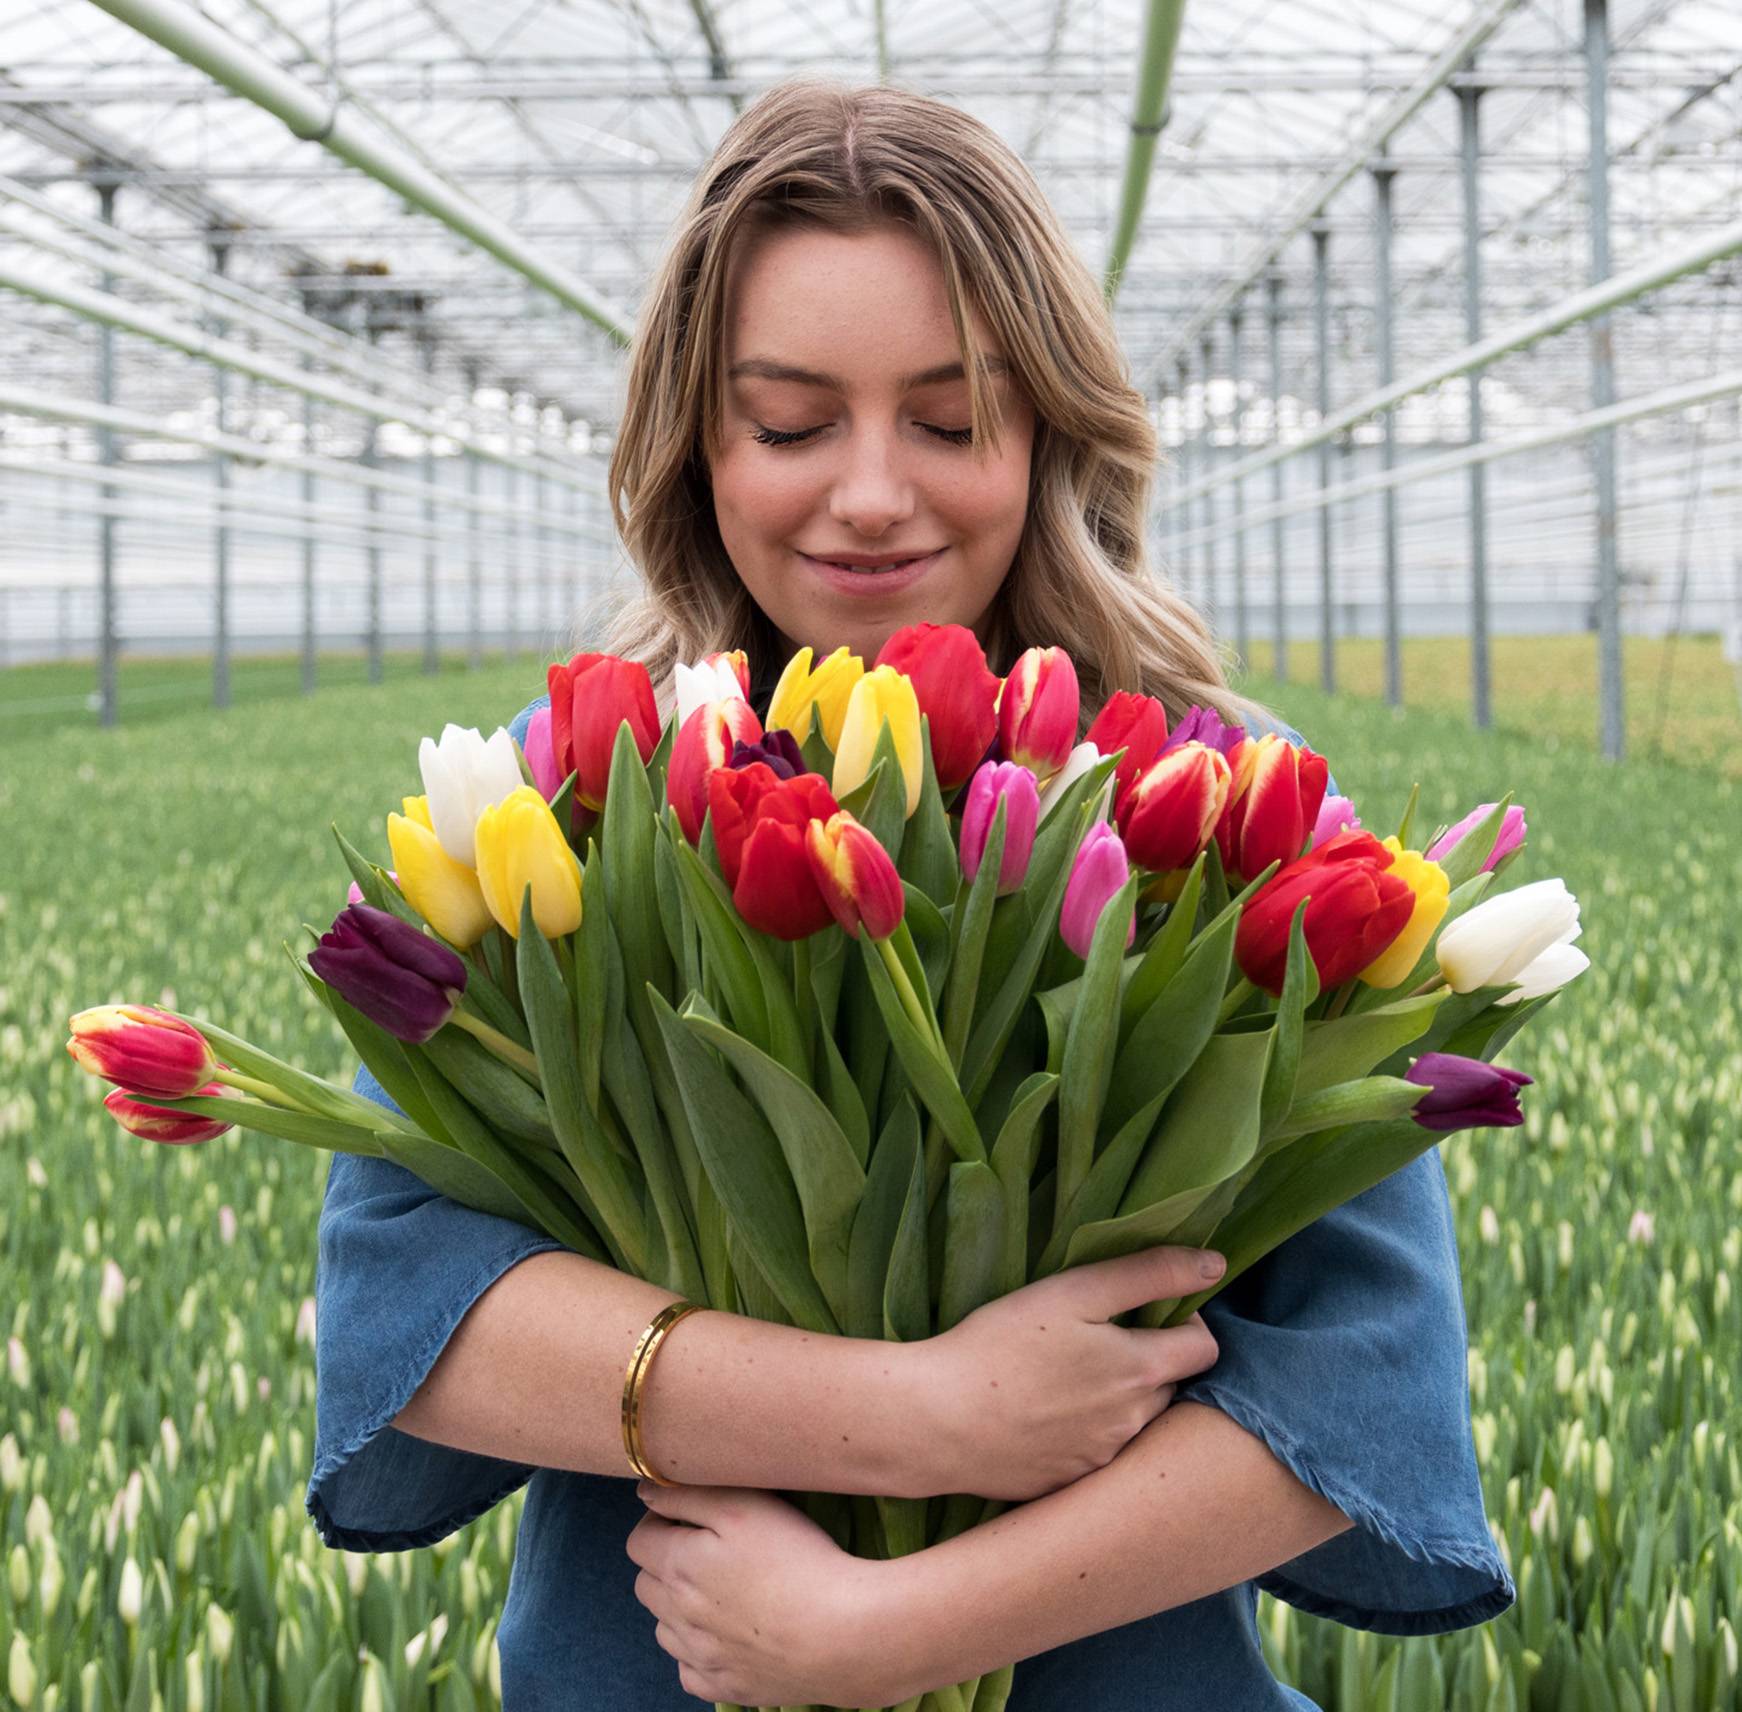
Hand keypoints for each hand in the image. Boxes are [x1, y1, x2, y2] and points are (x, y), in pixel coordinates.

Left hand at [626, 1480, 903, 1707]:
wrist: (842, 1634)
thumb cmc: (796, 1558)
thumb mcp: (744, 1505)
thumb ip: (687, 1494)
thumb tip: (645, 1490)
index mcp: (679, 1567)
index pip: (638, 1540)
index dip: (660, 1520)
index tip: (691, 1516)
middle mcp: (679, 1616)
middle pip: (645, 1584)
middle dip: (665, 1562)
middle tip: (708, 1549)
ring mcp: (701, 1658)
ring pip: (664, 1628)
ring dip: (677, 1607)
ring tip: (721, 1590)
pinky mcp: (726, 1686)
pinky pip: (689, 1670)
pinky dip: (698, 1651)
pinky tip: (728, 1634)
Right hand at [915, 1245, 1223, 1499]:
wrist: (938, 1423)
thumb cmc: (1001, 1345)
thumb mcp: (1074, 1292)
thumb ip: (1148, 1274)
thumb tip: (1215, 1264)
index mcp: (1142, 1373)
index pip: (1206, 1348)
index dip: (1184, 1321)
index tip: (1144, 1309)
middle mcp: (1135, 1425)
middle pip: (1170, 1386)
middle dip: (1150, 1361)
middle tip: (1097, 1341)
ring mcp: (1103, 1461)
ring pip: (1133, 1421)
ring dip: (1118, 1399)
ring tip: (1064, 1378)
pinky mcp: (1069, 1484)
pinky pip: (1096, 1453)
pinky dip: (1084, 1432)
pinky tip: (1042, 1414)